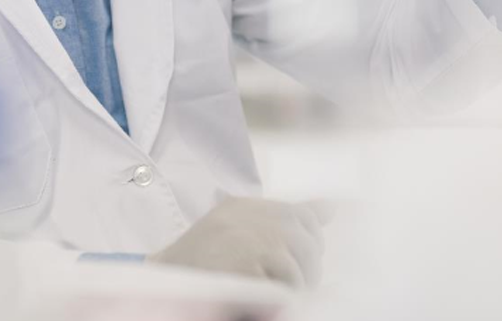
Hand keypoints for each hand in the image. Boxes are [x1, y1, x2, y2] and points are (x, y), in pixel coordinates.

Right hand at [147, 197, 326, 288]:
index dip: (304, 247)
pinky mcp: (251, 264)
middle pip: (309, 243)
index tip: (289, 266)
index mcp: (248, 205)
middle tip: (282, 287)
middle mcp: (253, 215)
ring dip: (295, 286)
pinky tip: (262, 296)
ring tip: (270, 293)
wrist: (166, 283)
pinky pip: (291, 285)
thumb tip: (335, 205)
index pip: (303, 218)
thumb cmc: (203, 262)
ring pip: (304, 265)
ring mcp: (252, 238)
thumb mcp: (240, 228)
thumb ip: (286, 216)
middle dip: (305, 270)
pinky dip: (284, 297)